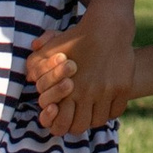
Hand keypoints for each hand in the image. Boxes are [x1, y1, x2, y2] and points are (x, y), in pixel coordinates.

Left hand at [26, 12, 135, 133]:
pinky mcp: (123, 88)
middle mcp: (88, 93)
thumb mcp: (51, 48)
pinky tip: (104, 104)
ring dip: (92, 119)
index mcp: (68, 88)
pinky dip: (109, 111)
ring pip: (98, 121)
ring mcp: (108, 91)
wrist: (108, 26)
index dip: (59, 125)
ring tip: (89, 110)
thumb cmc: (76, 38)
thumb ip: (36, 64)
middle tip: (75, 117)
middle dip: (75, 125)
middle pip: (80, 127)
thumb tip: (30, 79)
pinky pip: (115, 112)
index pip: (61, 124)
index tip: (61, 118)